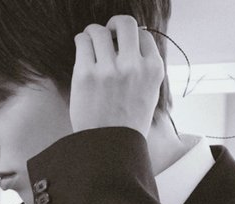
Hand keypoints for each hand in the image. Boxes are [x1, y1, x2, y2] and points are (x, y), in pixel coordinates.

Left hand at [70, 15, 163, 137]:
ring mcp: (109, 69)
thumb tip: (134, 47)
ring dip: (94, 33)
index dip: (131, 37)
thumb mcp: (149, 97)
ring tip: (90, 42)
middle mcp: (133, 66)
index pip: (144, 36)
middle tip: (107, 33)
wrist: (109, 148)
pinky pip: (82, 42)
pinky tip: (82, 48)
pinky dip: (81, 41)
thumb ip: (145, 72)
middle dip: (114, 25)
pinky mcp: (86, 74)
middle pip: (125, 24)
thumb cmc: (127, 126)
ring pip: (100, 31)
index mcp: (153, 71)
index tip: (122, 44)